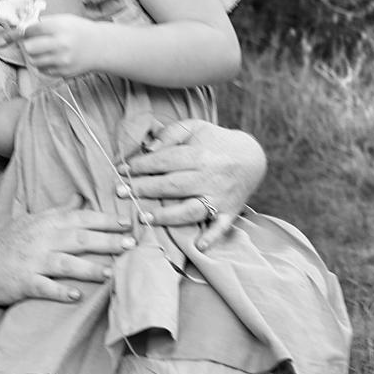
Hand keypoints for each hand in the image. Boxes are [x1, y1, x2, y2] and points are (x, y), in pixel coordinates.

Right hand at [0, 207, 135, 303]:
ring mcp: (31, 261)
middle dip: (106, 241)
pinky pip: (44, 287)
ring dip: (88, 268)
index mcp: (44, 223)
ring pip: (64, 263)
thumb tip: (79, 198)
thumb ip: (58, 211)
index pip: (79, 218)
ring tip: (110, 273)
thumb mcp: (31, 220)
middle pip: (78, 238)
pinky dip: (60, 291)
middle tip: (130, 245)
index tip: (127, 223)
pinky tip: (77, 296)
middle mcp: (40, 239)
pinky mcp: (22, 282)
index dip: (104, 220)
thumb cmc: (7, 242)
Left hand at [20, 14, 105, 77]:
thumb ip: (45, 23)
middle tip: (31, 42)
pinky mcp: (63, 72)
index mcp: (60, 27)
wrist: (100, 47)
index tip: (27, 32)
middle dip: (27, 44)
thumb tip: (24, 28)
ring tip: (42, 51)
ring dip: (34, 56)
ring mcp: (62, 60)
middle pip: (29, 47)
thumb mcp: (65, 19)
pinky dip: (42, 64)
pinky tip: (50, 58)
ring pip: (33, 61)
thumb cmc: (80, 31)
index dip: (26, 31)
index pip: (32, 30)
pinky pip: (42, 70)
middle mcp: (61, 44)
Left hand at [119, 118, 265, 248]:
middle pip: (173, 185)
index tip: (122, 169)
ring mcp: (219, 198)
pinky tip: (198, 246)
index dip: (142, 165)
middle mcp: (210, 178)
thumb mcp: (194, 128)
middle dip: (144, 189)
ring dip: (167, 216)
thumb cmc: (215, 141)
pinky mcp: (228, 212)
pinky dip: (211, 237)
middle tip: (121, 191)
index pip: (166, 161)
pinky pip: (220, 228)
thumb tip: (148, 148)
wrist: (252, 157)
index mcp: (201, 155)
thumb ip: (170, 134)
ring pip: (191, 209)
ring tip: (144, 218)